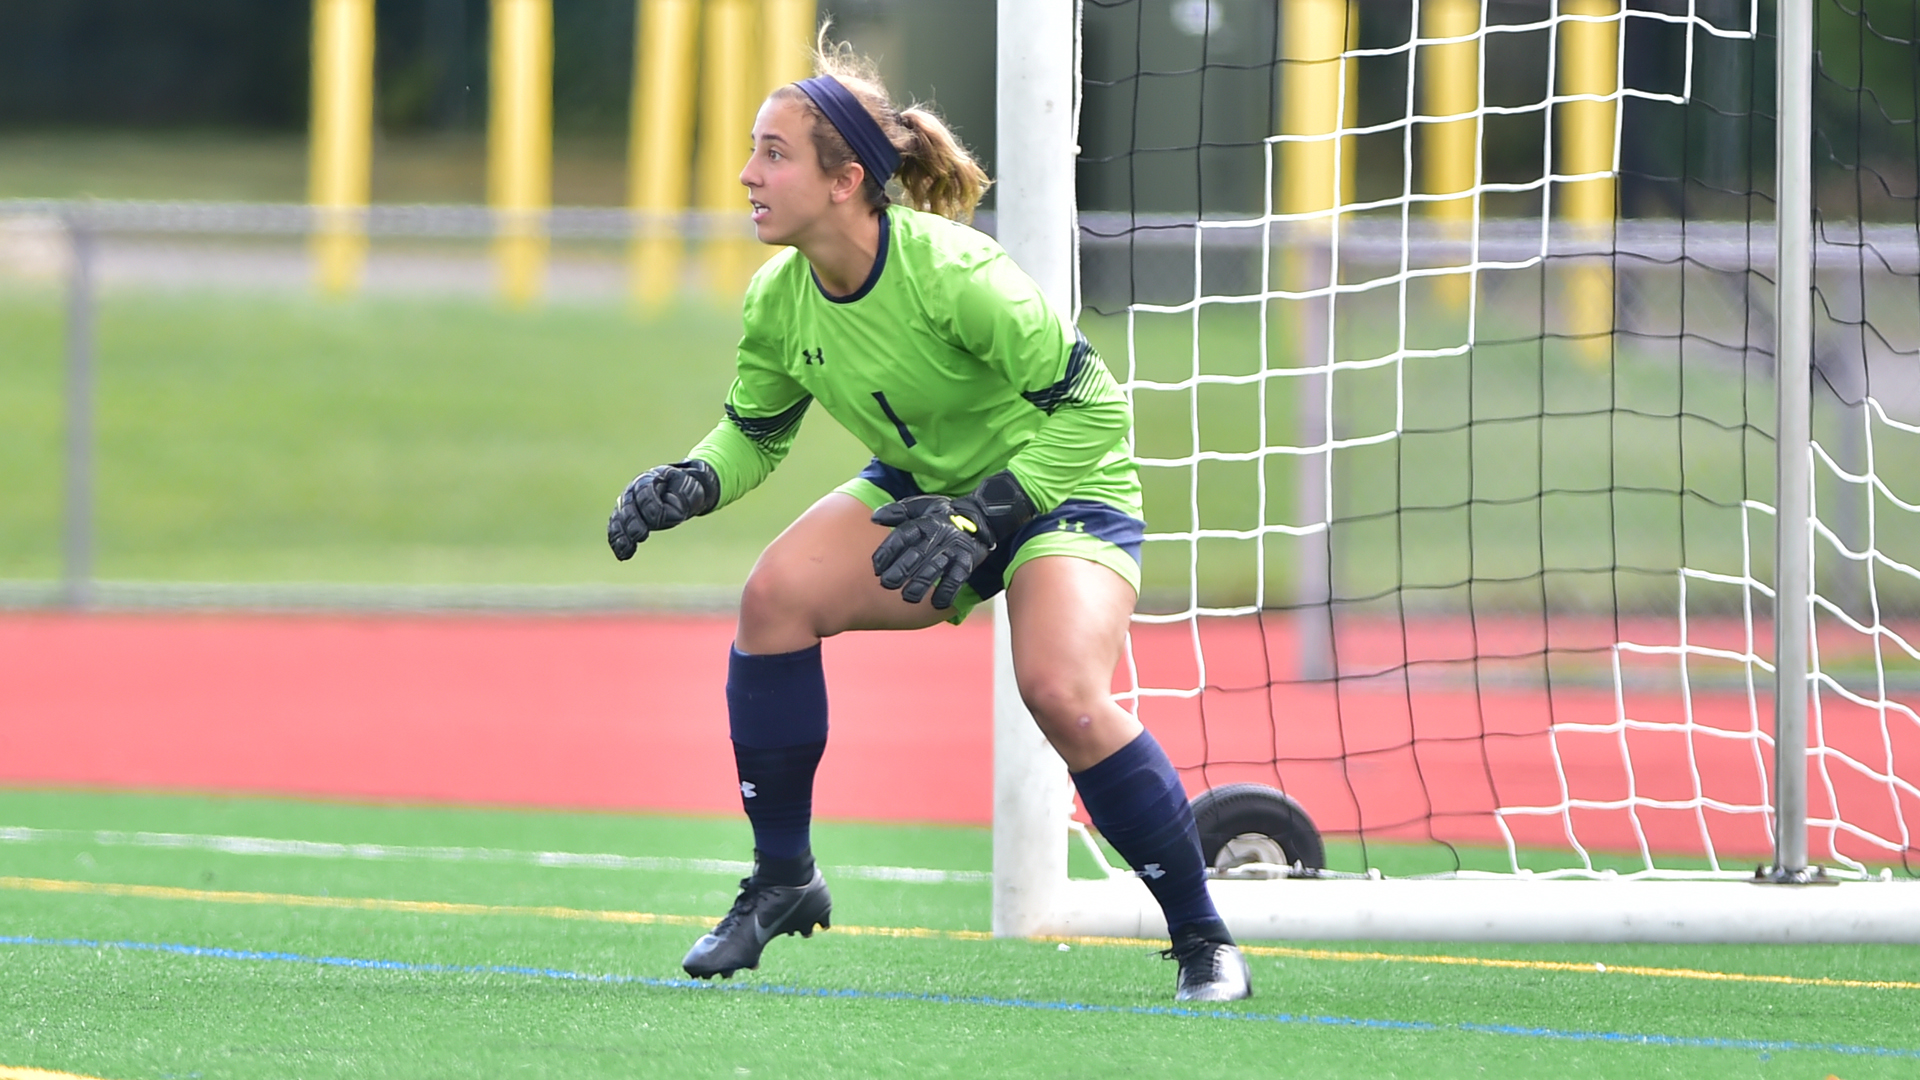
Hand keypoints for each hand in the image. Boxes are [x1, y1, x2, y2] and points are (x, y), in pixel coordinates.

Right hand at [607, 460, 719, 560]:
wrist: (676, 491)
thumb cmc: (683, 489)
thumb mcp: (689, 488)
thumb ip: (682, 496)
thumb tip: (670, 512)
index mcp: (650, 479)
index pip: (644, 490)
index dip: (649, 504)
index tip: (657, 520)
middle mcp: (633, 491)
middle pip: (628, 506)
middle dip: (633, 522)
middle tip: (640, 536)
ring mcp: (626, 505)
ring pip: (619, 519)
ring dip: (622, 535)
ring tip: (627, 550)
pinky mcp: (623, 519)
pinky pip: (616, 530)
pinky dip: (618, 542)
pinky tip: (622, 555)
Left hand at [871, 470, 1035, 608]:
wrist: (980, 516)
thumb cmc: (943, 514)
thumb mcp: (921, 507)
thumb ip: (898, 512)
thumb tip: (874, 518)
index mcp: (925, 522)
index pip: (903, 535)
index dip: (889, 550)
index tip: (876, 566)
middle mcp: (939, 535)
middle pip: (917, 553)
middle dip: (901, 570)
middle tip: (887, 584)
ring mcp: (954, 548)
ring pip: (935, 567)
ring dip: (921, 583)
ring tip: (908, 597)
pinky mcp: (967, 560)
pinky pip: (957, 577)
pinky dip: (948, 591)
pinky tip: (938, 604)